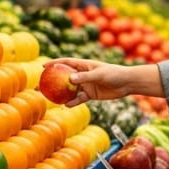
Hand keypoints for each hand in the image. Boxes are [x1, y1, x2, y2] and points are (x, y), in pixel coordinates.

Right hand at [47, 58, 161, 106]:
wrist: (127, 83)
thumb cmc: (114, 74)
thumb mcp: (99, 74)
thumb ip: (85, 77)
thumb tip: (70, 80)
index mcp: (84, 65)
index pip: (66, 63)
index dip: (54, 64)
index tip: (43, 66)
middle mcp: (83, 75)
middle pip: (64, 77)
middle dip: (53, 81)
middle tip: (41, 85)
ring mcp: (86, 85)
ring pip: (70, 90)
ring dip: (61, 94)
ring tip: (50, 98)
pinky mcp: (91, 94)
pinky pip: (79, 99)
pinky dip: (73, 102)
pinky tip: (66, 106)